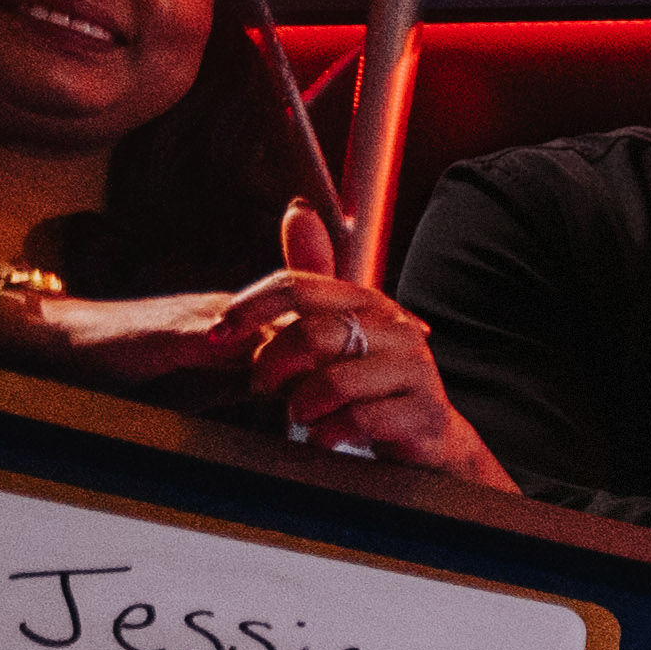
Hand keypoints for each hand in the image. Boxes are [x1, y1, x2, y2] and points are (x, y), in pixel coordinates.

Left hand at [214, 203, 502, 485]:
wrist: (430, 437)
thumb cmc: (372, 383)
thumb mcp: (340, 328)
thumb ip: (314, 276)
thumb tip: (299, 211)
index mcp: (369, 302)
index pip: (300, 286)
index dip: (252, 307)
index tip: (220, 334)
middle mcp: (398, 328)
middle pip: (312, 335)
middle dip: (272, 365)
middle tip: (261, 386)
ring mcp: (416, 371)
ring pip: (333, 382)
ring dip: (301, 405)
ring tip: (302, 415)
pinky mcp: (423, 413)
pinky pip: (357, 420)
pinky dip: (328, 433)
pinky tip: (325, 436)